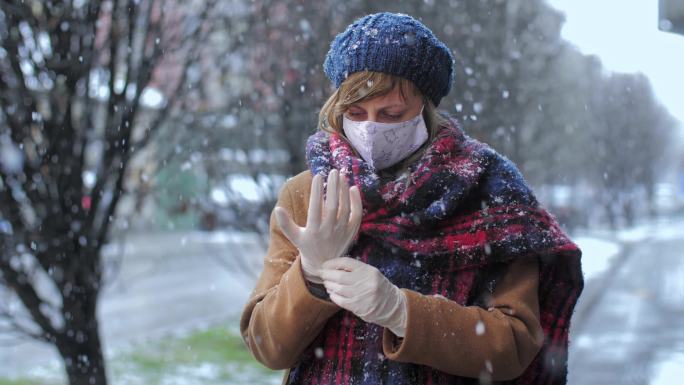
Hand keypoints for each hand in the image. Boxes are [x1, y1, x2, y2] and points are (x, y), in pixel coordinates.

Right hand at [275, 169, 362, 283]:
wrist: (325, 264)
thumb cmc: (307, 245)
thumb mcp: (294, 236)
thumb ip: (285, 223)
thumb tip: (277, 208)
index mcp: (313, 231)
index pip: (316, 208)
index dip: (316, 191)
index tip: (318, 176)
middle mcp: (328, 231)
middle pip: (333, 206)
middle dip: (333, 187)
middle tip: (332, 171)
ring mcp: (341, 232)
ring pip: (345, 209)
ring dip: (344, 191)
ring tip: (341, 176)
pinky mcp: (351, 232)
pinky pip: (356, 215)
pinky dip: (356, 202)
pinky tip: (353, 188)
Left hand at [321, 257, 406, 336]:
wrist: (392, 305)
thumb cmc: (379, 287)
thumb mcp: (371, 273)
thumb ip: (355, 270)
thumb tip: (333, 267)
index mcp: (368, 270)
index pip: (346, 262)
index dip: (332, 263)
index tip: (325, 264)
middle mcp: (365, 282)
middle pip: (339, 275)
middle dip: (327, 274)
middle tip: (321, 274)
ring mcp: (361, 295)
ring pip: (338, 288)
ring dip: (329, 285)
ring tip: (327, 283)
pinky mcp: (358, 307)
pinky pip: (340, 300)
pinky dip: (333, 296)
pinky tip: (332, 293)